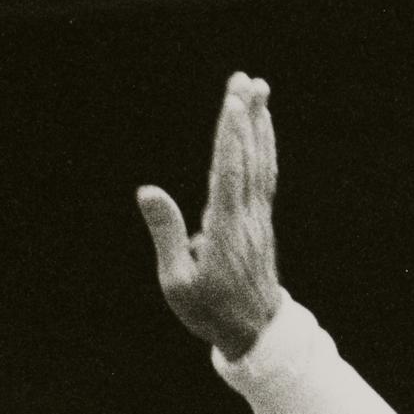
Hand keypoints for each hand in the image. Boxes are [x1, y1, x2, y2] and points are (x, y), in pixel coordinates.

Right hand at [137, 73, 281, 361]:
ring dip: (260, 124)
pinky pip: (265, 176)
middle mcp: (246, 219)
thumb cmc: (210, 312)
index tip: (234, 102)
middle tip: (246, 78)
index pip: (229, 174)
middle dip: (246, 117)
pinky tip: (263, 127)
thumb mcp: (177, 283)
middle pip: (248, 159)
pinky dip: (264, 147)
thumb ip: (166, 233)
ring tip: (259, 88)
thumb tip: (148, 190)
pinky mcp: (261, 223)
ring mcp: (258, 219)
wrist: (256, 335)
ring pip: (261, 163)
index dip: (231, 136)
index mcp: (225, 231)